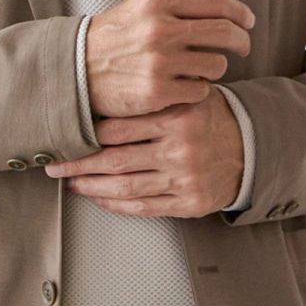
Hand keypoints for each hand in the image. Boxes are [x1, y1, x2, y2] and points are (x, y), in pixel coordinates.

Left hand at [43, 84, 246, 219]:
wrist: (250, 148)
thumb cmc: (210, 118)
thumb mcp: (187, 96)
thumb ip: (152, 99)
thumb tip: (98, 103)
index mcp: (176, 117)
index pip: (119, 128)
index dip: (86, 135)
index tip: (67, 136)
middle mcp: (179, 150)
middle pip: (115, 161)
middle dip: (78, 165)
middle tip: (55, 166)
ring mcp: (184, 179)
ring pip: (125, 188)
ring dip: (91, 187)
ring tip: (72, 183)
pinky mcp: (189, 203)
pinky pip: (143, 208)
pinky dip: (115, 205)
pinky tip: (99, 197)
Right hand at [83, 0, 254, 119]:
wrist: (76, 70)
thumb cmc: (114, 36)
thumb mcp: (145, 7)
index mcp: (157, 3)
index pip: (215, 3)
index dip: (239, 12)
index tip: (247, 20)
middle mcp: (159, 30)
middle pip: (224, 33)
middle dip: (241, 41)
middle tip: (242, 46)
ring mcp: (159, 63)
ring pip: (216, 65)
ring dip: (215, 67)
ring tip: (202, 67)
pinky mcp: (157, 92)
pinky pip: (200, 91)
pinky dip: (198, 89)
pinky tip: (186, 86)